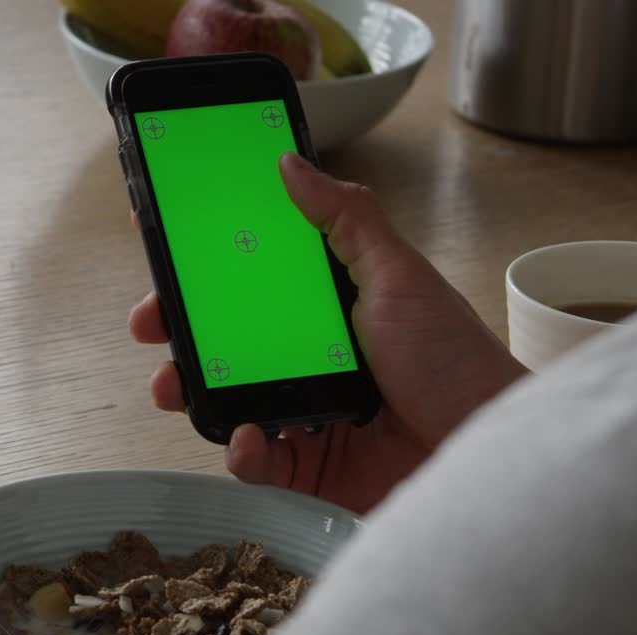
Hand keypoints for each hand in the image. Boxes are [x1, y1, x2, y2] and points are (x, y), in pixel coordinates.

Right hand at [129, 153, 524, 512]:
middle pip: (229, 340)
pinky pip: (260, 459)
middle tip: (150, 326)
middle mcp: (314, 357)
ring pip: (231, 399)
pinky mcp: (314, 469)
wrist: (487, 447)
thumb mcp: (399, 274)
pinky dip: (242, 451)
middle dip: (180, 333)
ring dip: (192, 392)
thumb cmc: (453, 358)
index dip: (208, 271)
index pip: (255, 280)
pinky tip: (243, 438)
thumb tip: (290, 163)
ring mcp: (309, 412)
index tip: (166, 256)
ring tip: (171, 387)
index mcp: (331, 306)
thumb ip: (345, 218)